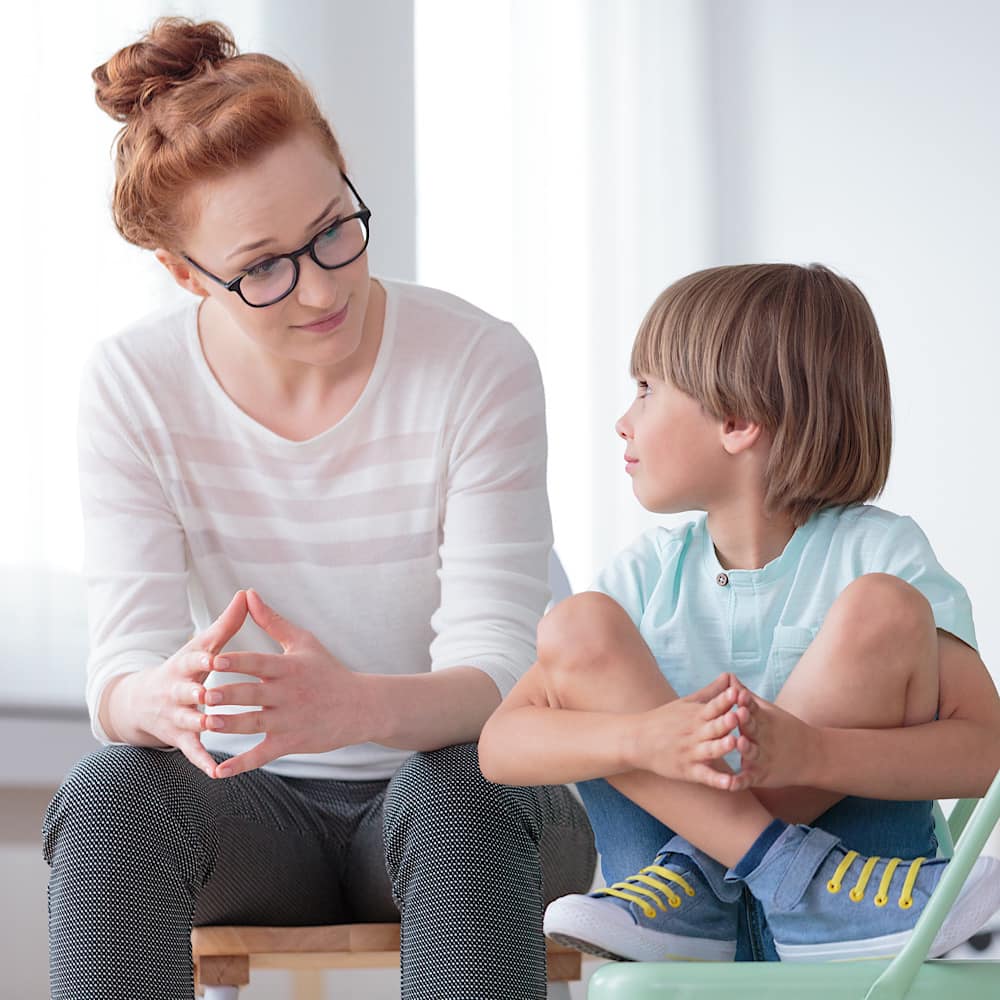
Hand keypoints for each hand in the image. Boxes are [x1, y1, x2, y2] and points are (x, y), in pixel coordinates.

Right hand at [107, 591, 248, 776]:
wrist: (141, 701)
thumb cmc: (184, 668)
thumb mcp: (200, 645)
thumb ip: (226, 624)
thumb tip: (247, 593)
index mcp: (184, 666)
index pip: (193, 660)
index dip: (203, 659)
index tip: (215, 657)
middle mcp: (176, 691)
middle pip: (186, 692)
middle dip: (196, 693)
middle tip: (210, 694)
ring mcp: (176, 716)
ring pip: (188, 720)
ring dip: (200, 723)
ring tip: (214, 725)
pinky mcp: (180, 738)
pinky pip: (192, 751)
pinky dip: (203, 761)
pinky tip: (216, 771)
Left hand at [206, 590, 370, 778]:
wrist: (361, 706)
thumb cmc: (329, 671)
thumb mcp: (304, 642)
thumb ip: (272, 621)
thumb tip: (248, 594)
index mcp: (289, 668)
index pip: (259, 662)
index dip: (237, 662)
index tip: (214, 659)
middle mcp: (288, 694)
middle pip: (253, 693)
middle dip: (229, 694)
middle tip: (204, 694)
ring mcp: (289, 720)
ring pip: (255, 723)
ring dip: (231, 725)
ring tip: (207, 724)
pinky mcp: (291, 742)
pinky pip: (263, 754)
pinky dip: (241, 764)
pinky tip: (219, 771)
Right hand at [629, 673, 753, 789]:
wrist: (637, 740)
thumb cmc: (664, 720)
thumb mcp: (686, 703)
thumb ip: (711, 692)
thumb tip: (730, 675)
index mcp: (696, 715)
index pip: (713, 706)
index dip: (725, 700)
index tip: (738, 692)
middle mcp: (695, 733)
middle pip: (714, 727)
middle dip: (726, 721)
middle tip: (739, 715)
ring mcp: (691, 753)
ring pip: (710, 750)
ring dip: (722, 746)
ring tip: (735, 742)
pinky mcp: (688, 771)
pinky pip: (705, 776)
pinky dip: (717, 780)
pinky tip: (730, 783)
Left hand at [728, 691, 819, 790]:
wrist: (812, 756)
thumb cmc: (783, 730)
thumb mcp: (767, 712)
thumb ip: (746, 697)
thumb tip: (729, 678)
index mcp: (763, 721)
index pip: (753, 709)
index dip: (746, 702)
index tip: (738, 694)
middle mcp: (763, 739)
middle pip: (753, 728)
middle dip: (745, 721)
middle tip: (738, 713)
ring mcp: (762, 758)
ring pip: (752, 752)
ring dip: (746, 748)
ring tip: (739, 743)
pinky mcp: (760, 776)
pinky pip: (748, 779)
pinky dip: (739, 782)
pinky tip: (729, 784)